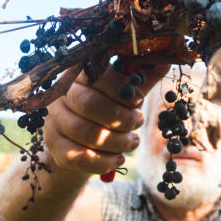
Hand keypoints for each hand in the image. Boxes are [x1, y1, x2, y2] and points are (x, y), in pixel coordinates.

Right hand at [44, 63, 168, 175]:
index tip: (139, 100)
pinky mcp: (53, 146)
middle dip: (122, 118)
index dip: (120, 87)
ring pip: (86, 133)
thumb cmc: (106, 110)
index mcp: (80, 74)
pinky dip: (103, 161)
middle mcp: (62, 94)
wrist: (78, 142)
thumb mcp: (124, 93)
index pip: (96, 74)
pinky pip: (78, 157)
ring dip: (117, 141)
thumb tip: (167, 58)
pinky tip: (118, 159)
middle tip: (138, 122)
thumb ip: (142, 78)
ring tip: (133, 142)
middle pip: (90, 104)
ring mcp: (54, 121)